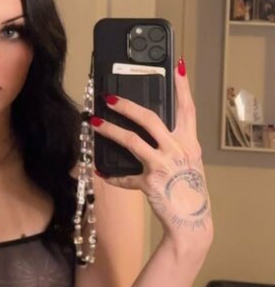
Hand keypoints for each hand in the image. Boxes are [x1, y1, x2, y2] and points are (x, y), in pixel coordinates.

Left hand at [91, 59, 212, 250]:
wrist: (191, 221)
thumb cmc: (187, 189)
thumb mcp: (188, 162)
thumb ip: (174, 144)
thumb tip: (150, 127)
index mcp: (189, 143)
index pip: (187, 108)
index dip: (182, 86)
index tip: (176, 66)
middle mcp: (178, 150)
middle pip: (150, 119)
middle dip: (127, 106)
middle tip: (109, 98)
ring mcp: (163, 166)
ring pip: (132, 140)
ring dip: (110, 130)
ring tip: (94, 122)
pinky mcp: (150, 183)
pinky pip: (125, 176)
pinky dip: (113, 175)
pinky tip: (101, 171)